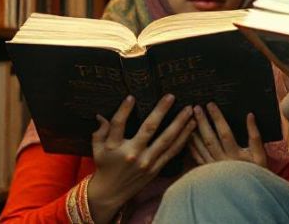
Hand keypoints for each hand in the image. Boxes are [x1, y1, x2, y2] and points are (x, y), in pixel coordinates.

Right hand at [88, 94, 195, 222]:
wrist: (111, 193)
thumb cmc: (104, 166)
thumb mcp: (97, 149)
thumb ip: (100, 131)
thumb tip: (101, 115)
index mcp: (114, 147)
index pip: (118, 124)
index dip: (124, 110)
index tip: (131, 97)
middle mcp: (133, 153)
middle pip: (149, 129)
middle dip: (161, 111)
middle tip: (171, 96)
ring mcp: (147, 162)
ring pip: (166, 140)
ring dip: (180, 124)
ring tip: (189, 110)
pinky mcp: (156, 168)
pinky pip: (172, 152)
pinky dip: (183, 139)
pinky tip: (191, 127)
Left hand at [188, 103, 267, 167]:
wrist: (248, 195)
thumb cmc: (257, 173)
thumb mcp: (261, 155)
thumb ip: (255, 135)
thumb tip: (250, 115)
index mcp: (235, 155)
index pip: (224, 132)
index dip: (217, 117)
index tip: (210, 104)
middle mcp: (222, 161)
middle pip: (209, 138)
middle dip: (202, 121)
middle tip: (195, 107)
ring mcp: (213, 167)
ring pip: (200, 148)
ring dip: (193, 132)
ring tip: (187, 118)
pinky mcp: (208, 172)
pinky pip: (197, 157)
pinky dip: (191, 146)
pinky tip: (187, 137)